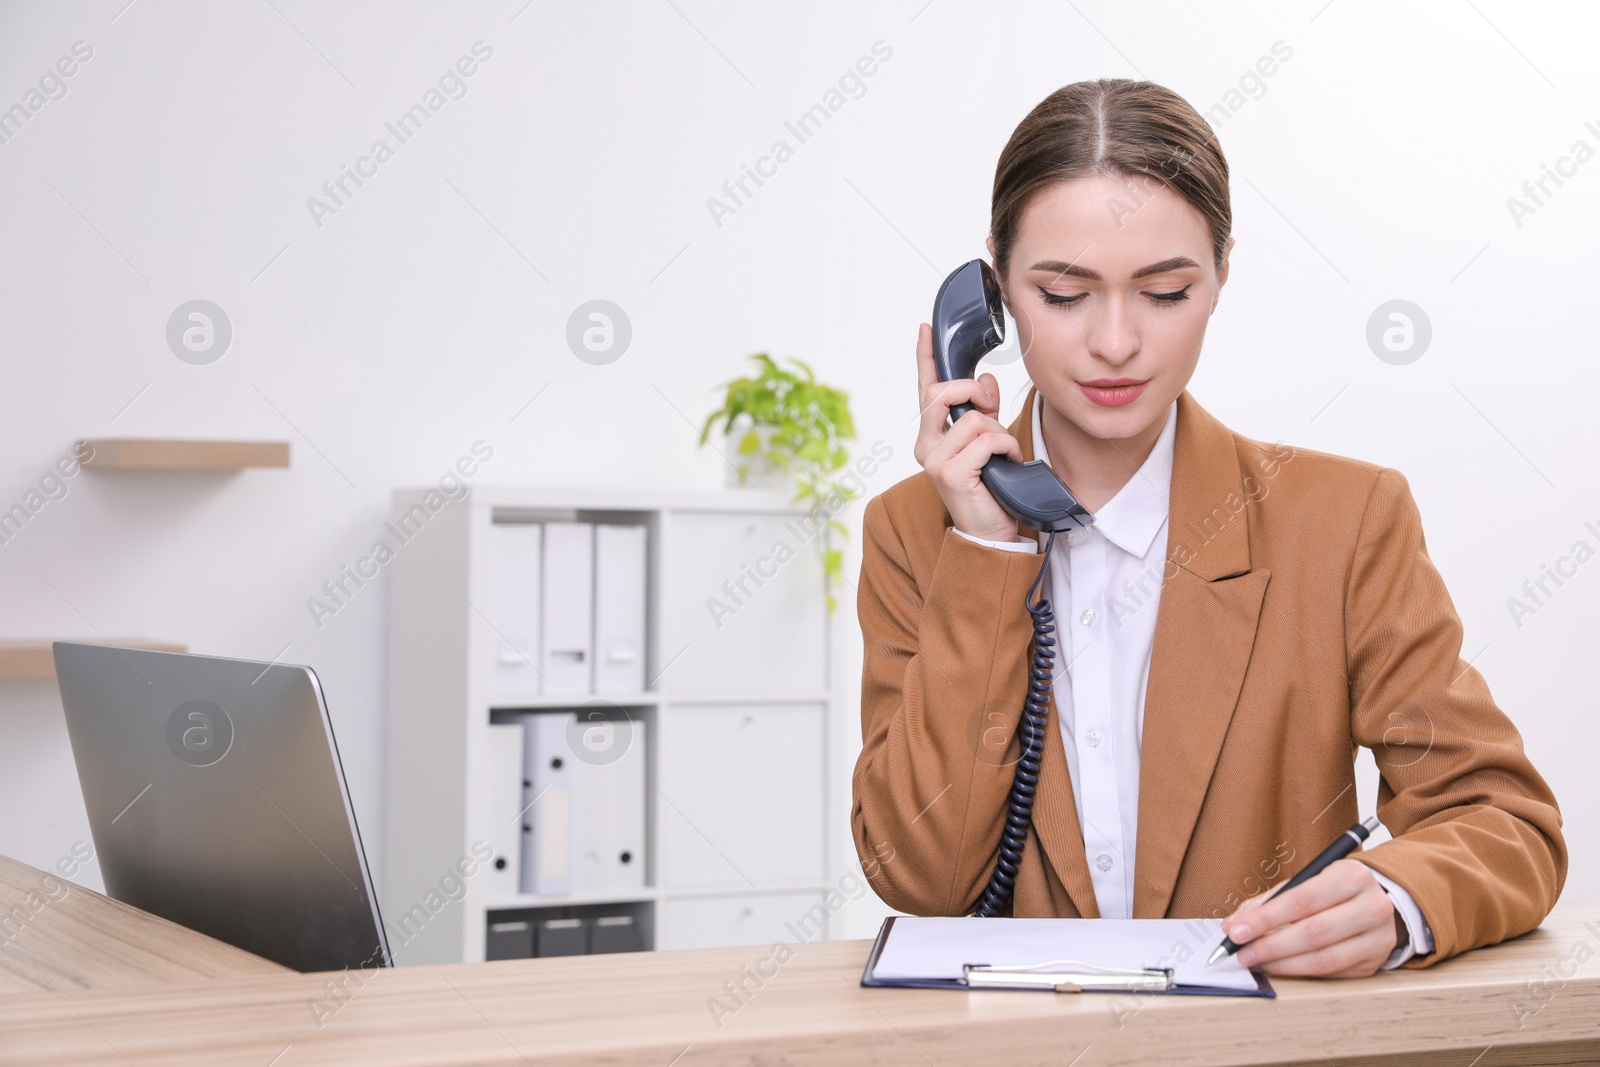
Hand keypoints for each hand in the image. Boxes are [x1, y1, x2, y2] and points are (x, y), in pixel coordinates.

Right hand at [911, 322, 1022, 542]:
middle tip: (990, 404)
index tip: (925, 329)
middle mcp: (926, 446)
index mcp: (931, 437)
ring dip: (999, 431)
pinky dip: (1005, 447)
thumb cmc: (990, 489)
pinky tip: (1007, 463)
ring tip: (1003, 454)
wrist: (991, 534)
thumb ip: (984, 411)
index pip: (925, 390)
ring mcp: (935, 460)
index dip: (925, 357)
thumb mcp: (988, 443)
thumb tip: (987, 380)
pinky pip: (987, 439)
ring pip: (974, 418)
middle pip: (943, 393)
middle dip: (972, 391)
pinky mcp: (951, 473)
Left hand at [1220, 860, 1398, 977]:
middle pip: (1314, 932)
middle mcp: (1372, 906)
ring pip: (1325, 958)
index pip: (1302, 900)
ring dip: (1283, 964)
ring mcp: (1378, 937)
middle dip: (1271, 946)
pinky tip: (1281, 967)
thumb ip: (1271, 901)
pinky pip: (1333, 972)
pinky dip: (1301, 971)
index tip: (1237, 931)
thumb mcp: (1307, 881)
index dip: (1266, 919)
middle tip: (1242, 953)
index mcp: (1351, 876)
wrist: (1380, 899)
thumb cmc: (1334, 889)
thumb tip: (1235, 925)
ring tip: (1256, 962)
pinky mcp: (1376, 961)